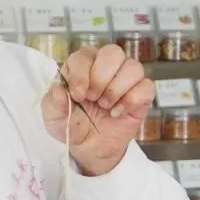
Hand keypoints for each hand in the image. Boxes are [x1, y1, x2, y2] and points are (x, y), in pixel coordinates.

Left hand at [41, 44, 154, 175]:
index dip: (81, 74)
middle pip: (113, 53)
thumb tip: (59, 89)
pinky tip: (116, 113)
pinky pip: (146, 87)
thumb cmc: (71, 123)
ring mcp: (126, 79)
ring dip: (116, 89)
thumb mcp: (53, 115)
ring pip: (133, 67)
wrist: (88, 147)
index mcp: (82, 65)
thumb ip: (53, 101)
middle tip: (92, 98)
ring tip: (104, 106)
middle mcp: (105, 66)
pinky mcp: (141, 95)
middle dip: (101, 77)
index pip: (85, 55)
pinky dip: (131, 101)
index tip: (77, 95)